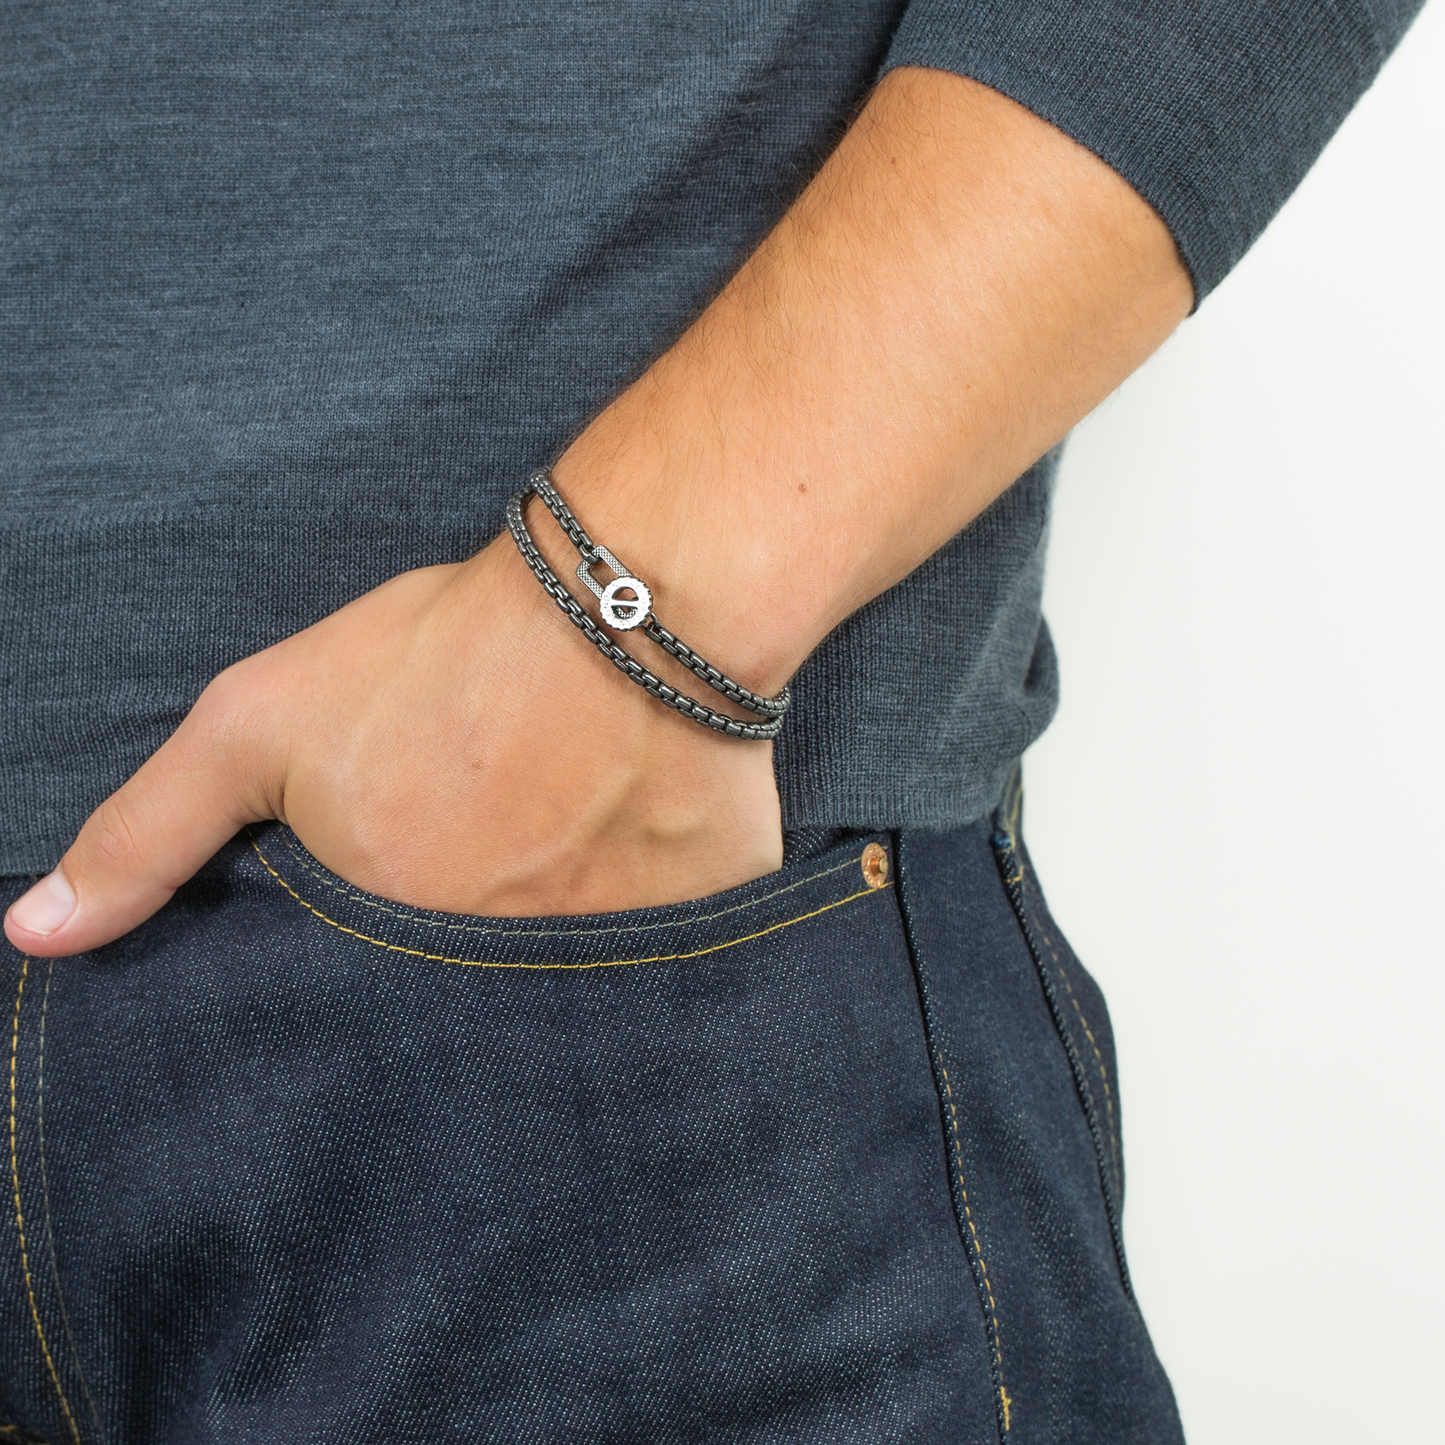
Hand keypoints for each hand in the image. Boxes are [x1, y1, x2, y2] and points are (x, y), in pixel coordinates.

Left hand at [3, 520, 785, 957]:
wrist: (633, 610)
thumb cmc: (446, 658)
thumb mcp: (261, 722)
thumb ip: (147, 834)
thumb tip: (32, 937)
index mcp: (392, 946)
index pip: (357, 1021)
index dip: (371, 967)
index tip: (394, 917)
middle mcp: (501, 983)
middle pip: (466, 1019)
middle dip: (462, 972)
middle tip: (487, 879)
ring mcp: (611, 966)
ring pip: (569, 1002)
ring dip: (557, 958)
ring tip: (561, 876)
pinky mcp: (700, 933)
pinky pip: (672, 964)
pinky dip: (657, 938)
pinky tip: (649, 874)